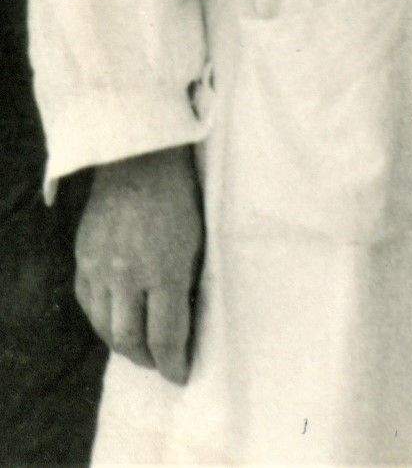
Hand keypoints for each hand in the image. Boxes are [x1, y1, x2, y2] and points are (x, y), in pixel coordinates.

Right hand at [73, 145, 202, 382]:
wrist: (140, 162)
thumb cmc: (183, 199)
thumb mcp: (201, 242)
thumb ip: (191, 283)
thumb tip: (188, 321)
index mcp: (166, 271)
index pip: (166, 336)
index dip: (174, 363)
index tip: (181, 376)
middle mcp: (127, 276)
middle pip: (130, 340)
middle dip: (148, 361)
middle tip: (162, 366)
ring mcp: (100, 269)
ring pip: (104, 328)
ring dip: (123, 347)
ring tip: (141, 352)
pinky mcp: (82, 260)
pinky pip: (88, 305)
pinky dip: (102, 322)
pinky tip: (116, 325)